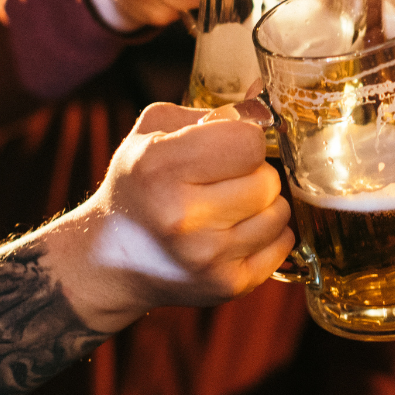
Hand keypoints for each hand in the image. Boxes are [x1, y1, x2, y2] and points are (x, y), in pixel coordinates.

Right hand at [56, 100, 293, 331]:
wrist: (111, 258)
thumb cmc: (138, 185)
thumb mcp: (153, 133)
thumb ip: (210, 113)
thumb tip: (264, 108)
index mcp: (160, 168)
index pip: (249, 142)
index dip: (243, 139)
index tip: (226, 147)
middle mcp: (182, 217)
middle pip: (268, 180)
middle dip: (252, 174)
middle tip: (224, 182)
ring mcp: (207, 258)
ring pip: (280, 212)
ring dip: (262, 205)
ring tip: (229, 207)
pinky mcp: (228, 285)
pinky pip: (283, 244)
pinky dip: (268, 234)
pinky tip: (236, 232)